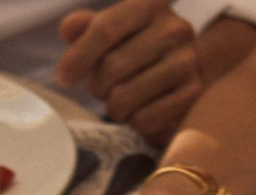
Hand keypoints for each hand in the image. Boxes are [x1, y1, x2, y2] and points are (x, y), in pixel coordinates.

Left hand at [57, 0, 204, 145]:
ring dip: (113, 106)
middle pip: (111, 68)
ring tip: (123, 97)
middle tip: (103, 88)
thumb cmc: (134, 50)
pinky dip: (133, 121)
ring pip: (123, 98)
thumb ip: (86, 28)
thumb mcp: (110, 32)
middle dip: (96, 85)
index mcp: (150, 5)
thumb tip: (69, 28)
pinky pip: (142, 119)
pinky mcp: (192, 95)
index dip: (77, 58)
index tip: (64, 78)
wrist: (181, 72)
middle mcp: (175, 29)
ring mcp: (187, 62)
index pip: (104, 30)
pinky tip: (141, 109)